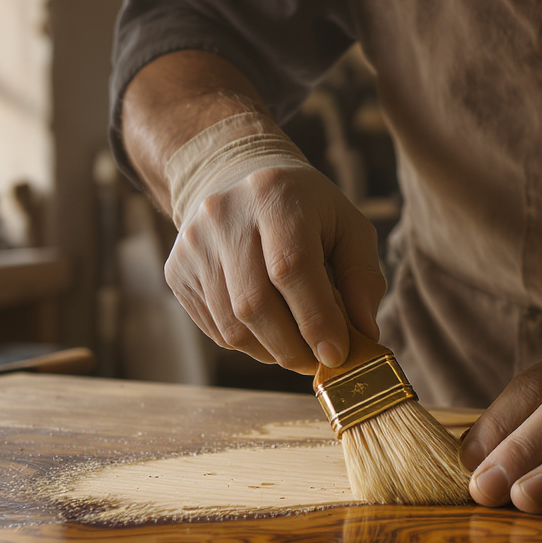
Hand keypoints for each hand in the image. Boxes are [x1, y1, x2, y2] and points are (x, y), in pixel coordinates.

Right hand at [165, 163, 385, 373]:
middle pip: (255, 304)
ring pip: (232, 325)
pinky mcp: (176, 271)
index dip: (316, 319)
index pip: (291, 267)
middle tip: (317, 362)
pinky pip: (214, 329)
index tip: (337, 353)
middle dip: (293, 346)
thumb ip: (363, 277)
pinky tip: (268, 331)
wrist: (238, 180)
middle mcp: (223, 216)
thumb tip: (365, 334)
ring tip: (296, 348)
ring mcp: (193, 244)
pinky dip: (248, 343)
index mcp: (273, 195)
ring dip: (270, 351)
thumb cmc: (305, 210)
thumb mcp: (348, 227)